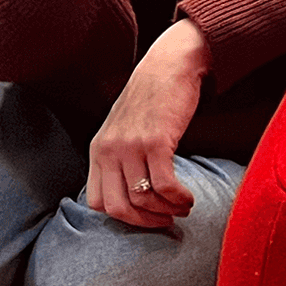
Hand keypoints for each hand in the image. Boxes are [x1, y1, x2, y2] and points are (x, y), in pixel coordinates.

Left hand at [85, 18, 210, 228]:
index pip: (97, 202)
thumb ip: (119, 156)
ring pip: (143, 199)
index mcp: (97, 149)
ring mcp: (131, 146)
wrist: (170, 63)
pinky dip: (178, 198)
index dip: (123, 217)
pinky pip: (164, 185)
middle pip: (118, 208)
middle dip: (144, 222)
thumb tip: (131, 192)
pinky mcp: (156, 141)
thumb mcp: (122, 126)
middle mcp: (109, 150)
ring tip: (182, 207)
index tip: (145, 217)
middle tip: (165, 222)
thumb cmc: (151, 95)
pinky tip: (188, 198)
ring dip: (166, 211)